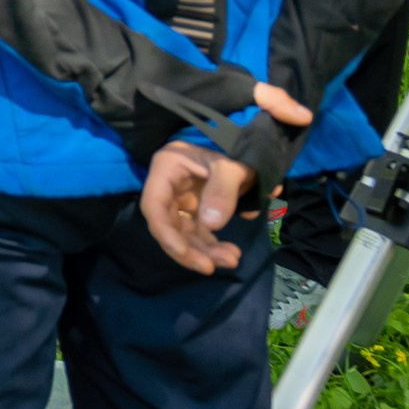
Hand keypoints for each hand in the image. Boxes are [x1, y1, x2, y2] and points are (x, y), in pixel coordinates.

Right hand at [139, 82, 311, 273]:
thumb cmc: (236, 148)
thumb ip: (223, 192)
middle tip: (213, 267)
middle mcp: (168, 186)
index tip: (188, 255)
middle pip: (167, 224)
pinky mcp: (196, 206)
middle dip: (189, 248)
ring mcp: (182, 197)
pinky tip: (230, 253)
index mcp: (166, 169)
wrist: (255, 142)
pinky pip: (198, 230)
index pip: (154, 206)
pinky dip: (211, 244)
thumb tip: (212, 226)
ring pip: (183, 231)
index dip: (166, 234)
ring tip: (232, 259)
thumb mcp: (232, 166)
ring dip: (204, 249)